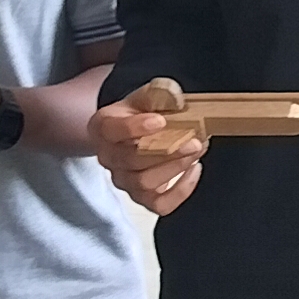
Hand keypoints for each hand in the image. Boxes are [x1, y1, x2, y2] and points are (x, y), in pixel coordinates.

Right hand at [90, 96, 205, 217]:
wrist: (133, 134)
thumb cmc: (140, 113)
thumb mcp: (145, 96)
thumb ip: (158, 94)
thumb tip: (175, 97)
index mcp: (103, 128)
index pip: (112, 130)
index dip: (135, 128)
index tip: (160, 120)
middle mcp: (108, 158)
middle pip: (131, 160)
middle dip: (167, 151)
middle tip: (193, 141)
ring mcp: (123, 180)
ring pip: (145, 183)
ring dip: (175, 168)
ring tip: (196, 151)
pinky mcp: (141, 197)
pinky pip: (159, 204)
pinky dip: (180, 191)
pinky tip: (194, 170)